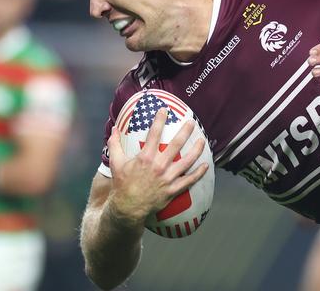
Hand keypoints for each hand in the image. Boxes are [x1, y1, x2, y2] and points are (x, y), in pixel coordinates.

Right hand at [107, 108, 208, 224]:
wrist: (127, 208)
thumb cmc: (122, 185)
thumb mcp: (116, 163)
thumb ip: (115, 144)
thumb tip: (114, 128)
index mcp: (146, 157)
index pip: (154, 133)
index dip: (160, 120)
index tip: (165, 110)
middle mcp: (159, 165)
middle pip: (176, 144)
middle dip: (185, 131)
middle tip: (192, 122)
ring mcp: (167, 178)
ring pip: (187, 161)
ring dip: (196, 150)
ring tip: (203, 141)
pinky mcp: (173, 190)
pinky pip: (189, 180)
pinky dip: (199, 173)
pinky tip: (205, 165)